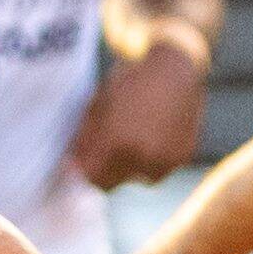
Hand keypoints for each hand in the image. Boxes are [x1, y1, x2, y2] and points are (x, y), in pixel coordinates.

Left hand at [71, 36, 208, 185]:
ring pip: (132, 179)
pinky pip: (154, 171)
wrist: (175, 69)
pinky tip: (150, 135)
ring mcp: (164, 160)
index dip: (81, 170)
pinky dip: (148, 160)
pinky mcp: (180, 159)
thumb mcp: (98, 104)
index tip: (77, 162)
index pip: (89, 177)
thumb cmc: (131, 81)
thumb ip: (83, 138)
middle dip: (100, 170)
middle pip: (109, 184)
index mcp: (117, 140)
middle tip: (101, 150)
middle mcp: (142, 155)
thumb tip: (72, 166)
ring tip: (131, 135)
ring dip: (125, 166)